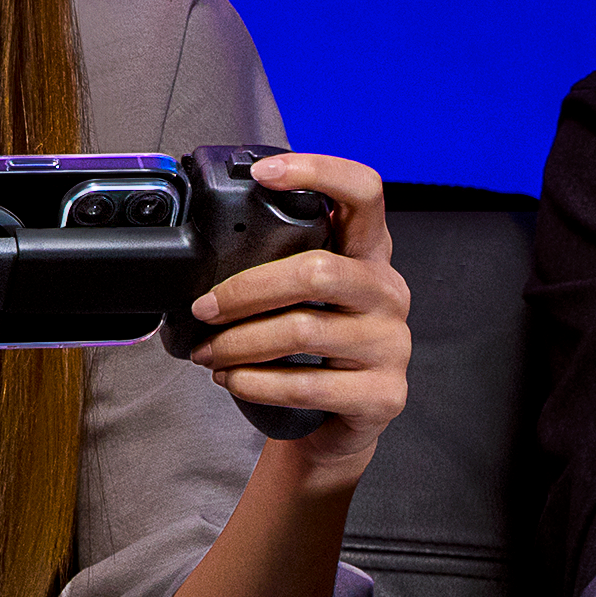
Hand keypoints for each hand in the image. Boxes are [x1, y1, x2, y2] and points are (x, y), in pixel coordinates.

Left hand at [179, 153, 412, 494]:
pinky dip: (257, 382)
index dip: (318, 172)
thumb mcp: (303, 296)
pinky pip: (308, 384)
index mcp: (369, 253)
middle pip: (318, 270)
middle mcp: (387, 291)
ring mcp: (392, 343)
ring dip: (240, 343)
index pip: (363, 191)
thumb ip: (278, 262)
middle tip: (204, 308)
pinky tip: (234, 379)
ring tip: (208, 352)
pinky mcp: (383, 393)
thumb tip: (203, 245)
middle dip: (246, 289)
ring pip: (305, 329)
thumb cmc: (310, 352)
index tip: (263, 175)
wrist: (335, 425)